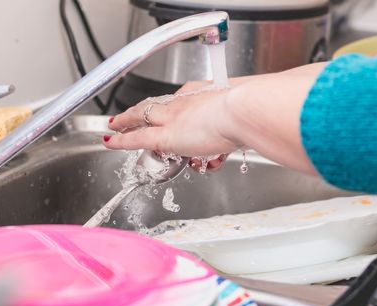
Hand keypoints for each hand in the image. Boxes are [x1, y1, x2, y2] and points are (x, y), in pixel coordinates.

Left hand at [103, 62, 327, 174]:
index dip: (173, 105)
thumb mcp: (254, 116)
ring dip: (128, 122)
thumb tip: (266, 132)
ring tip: (114, 127)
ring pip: (143, 118)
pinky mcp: (166, 135)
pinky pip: (137, 137)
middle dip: (143, 111)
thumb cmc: (256, 111)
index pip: (183, 100)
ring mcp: (175, 117)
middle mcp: (187, 102)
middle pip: (159, 106)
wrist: (249, 110)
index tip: (170, 107)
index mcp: (207, 93)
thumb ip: (253, 125)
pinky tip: (110, 140)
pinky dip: (122, 139)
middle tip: (130, 114)